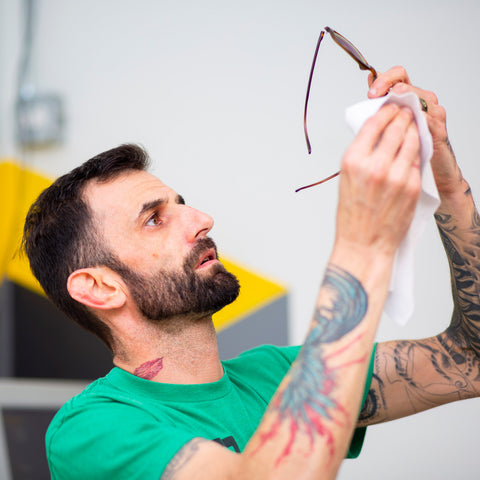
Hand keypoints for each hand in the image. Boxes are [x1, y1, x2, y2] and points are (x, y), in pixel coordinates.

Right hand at [335, 103, 420, 258]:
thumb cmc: (352, 216)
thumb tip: (376, 133)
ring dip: (413, 131)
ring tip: (412, 128)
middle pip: (396, 128)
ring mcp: (397, 176)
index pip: (374, 124)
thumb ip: (361, 155)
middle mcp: (375, 166)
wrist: (364, 245)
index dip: (385, 112)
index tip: (390, 107)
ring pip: (412, 141)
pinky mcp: (412, 187)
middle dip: (403, 117)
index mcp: (353, 161)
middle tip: (406, 112)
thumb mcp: (347, 179)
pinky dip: (415, 153)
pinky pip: (417, 161)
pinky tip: (413, 152)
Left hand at [367, 66, 459, 196]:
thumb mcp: (383, 131)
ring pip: (420, 97)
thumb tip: (364, 101)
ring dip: (405, 97)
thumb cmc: (400, 153)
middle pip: (406, 83)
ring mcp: (432, 113)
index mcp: (405, 98)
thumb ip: (377, 114)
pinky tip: (408, 118)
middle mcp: (420, 101)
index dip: (383, 79)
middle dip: (389, 86)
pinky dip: (419, 116)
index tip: (371, 92)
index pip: (397, 76)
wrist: (416, 177)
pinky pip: (430, 118)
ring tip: (393, 99)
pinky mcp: (438, 129)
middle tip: (375, 95)